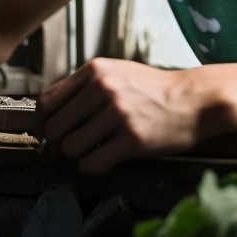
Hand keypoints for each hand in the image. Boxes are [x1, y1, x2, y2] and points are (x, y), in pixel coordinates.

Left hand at [35, 57, 212, 173]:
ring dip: (79, 155)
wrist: (196, 100)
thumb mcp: (117, 73)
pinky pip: (92, 164)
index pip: (46, 101)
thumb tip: (47, 117)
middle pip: (53, 127)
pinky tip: (109, 158)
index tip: (44, 134)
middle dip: (56, 144)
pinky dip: (95, 167)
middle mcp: (103, 88)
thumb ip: (84, 88)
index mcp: (96, 70)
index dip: (40, 123)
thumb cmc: (154, 89)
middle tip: (68, 149)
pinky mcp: (131, 139)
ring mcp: (118, 113)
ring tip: (96, 149)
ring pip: (70, 148)